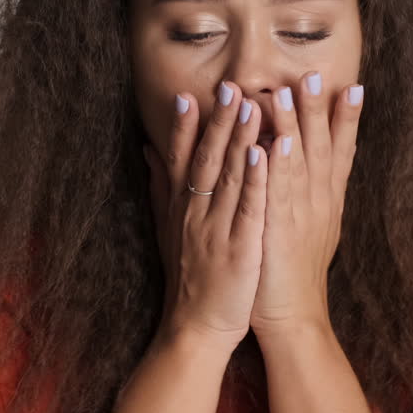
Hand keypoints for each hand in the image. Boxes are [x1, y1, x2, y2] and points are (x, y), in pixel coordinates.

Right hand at [143, 81, 268, 351]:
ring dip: (240, 139)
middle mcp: (195, 213)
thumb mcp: (167, 228)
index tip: (189, 94)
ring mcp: (216, 229)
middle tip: (229, 86)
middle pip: (206, 160)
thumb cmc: (188, 277)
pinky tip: (265, 153)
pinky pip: (248, 207)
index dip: (184, 127)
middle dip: (218, 122)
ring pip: (229, 177)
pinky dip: (256, 179)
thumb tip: (147, 148)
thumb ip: (160, 186)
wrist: (195, 327)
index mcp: (182, 207)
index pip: (180, 160)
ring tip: (252, 105)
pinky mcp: (240, 247)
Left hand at [250, 71, 364, 341]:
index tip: (352, 86)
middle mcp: (319, 203)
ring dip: (294, 127)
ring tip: (289, 92)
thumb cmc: (291, 273)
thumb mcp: (305, 227)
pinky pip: (278, 193)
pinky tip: (275, 142)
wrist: (292, 318)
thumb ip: (304, 194)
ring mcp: (300, 216)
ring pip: (298, 163)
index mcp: (325, 201)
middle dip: (320, 110)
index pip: (340, 152)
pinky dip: (278, 167)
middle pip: (323, 148)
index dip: (346, 120)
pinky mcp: (278, 231)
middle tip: (318, 74)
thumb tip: (301, 166)